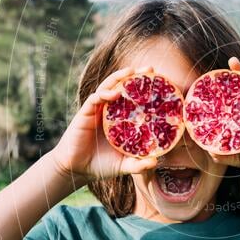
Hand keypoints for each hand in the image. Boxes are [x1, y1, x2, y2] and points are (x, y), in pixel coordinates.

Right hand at [49, 66, 157, 184]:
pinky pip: (94, 98)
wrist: (77, 170)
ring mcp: (98, 110)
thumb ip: (139, 164)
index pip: (136, 99)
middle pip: (123, 87)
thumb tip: (156, 162)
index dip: (146, 90)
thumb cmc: (102, 165)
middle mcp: (111, 111)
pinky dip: (104, 94)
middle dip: (135, 76)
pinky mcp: (85, 113)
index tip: (162, 82)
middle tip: (149, 69)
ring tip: (131, 71)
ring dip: (119, 77)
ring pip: (108, 87)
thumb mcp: (125, 165)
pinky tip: (113, 93)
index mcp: (122, 119)